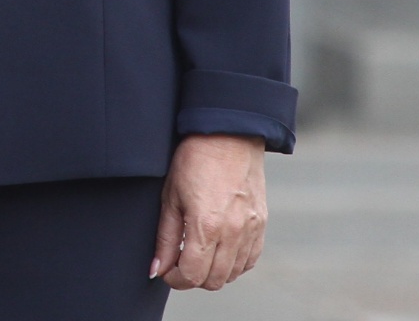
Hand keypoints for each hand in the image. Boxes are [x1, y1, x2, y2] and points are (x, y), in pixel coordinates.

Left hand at [151, 133, 267, 290]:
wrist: (228, 137)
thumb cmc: (194, 161)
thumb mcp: (170, 198)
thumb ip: (165, 239)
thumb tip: (156, 269)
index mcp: (206, 226)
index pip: (192, 276)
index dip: (175, 279)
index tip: (167, 271)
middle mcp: (233, 233)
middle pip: (213, 281)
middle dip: (192, 278)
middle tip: (180, 263)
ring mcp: (251, 230)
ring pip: (233, 274)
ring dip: (213, 272)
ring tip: (198, 254)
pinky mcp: (262, 225)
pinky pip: (250, 260)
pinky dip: (234, 264)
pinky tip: (219, 250)